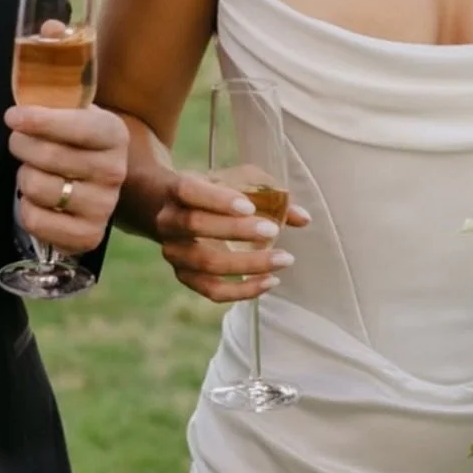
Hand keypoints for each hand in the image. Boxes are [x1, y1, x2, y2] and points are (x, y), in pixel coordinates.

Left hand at [6, 105, 129, 256]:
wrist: (96, 182)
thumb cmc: (74, 140)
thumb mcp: (73, 113)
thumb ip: (53, 102)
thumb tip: (22, 98)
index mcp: (114, 134)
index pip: (77, 126)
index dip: (40, 121)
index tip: (12, 117)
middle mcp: (115, 171)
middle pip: (48, 156)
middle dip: (21, 145)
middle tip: (19, 142)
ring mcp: (104, 206)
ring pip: (37, 187)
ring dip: (24, 177)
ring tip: (33, 171)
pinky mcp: (89, 236)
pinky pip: (36, 220)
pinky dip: (26, 208)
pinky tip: (37, 200)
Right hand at [155, 169, 310, 302]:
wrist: (168, 210)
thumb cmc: (211, 192)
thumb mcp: (233, 181)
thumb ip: (268, 194)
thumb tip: (304, 218)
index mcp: (176, 189)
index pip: (190, 191)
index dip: (218, 200)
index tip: (250, 207)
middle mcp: (168, 221)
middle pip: (196, 225)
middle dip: (237, 230)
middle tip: (274, 231)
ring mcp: (173, 252)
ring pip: (206, 263)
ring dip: (248, 264)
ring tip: (284, 259)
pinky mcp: (184, 276)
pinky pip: (212, 291)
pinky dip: (243, 290)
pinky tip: (270, 281)